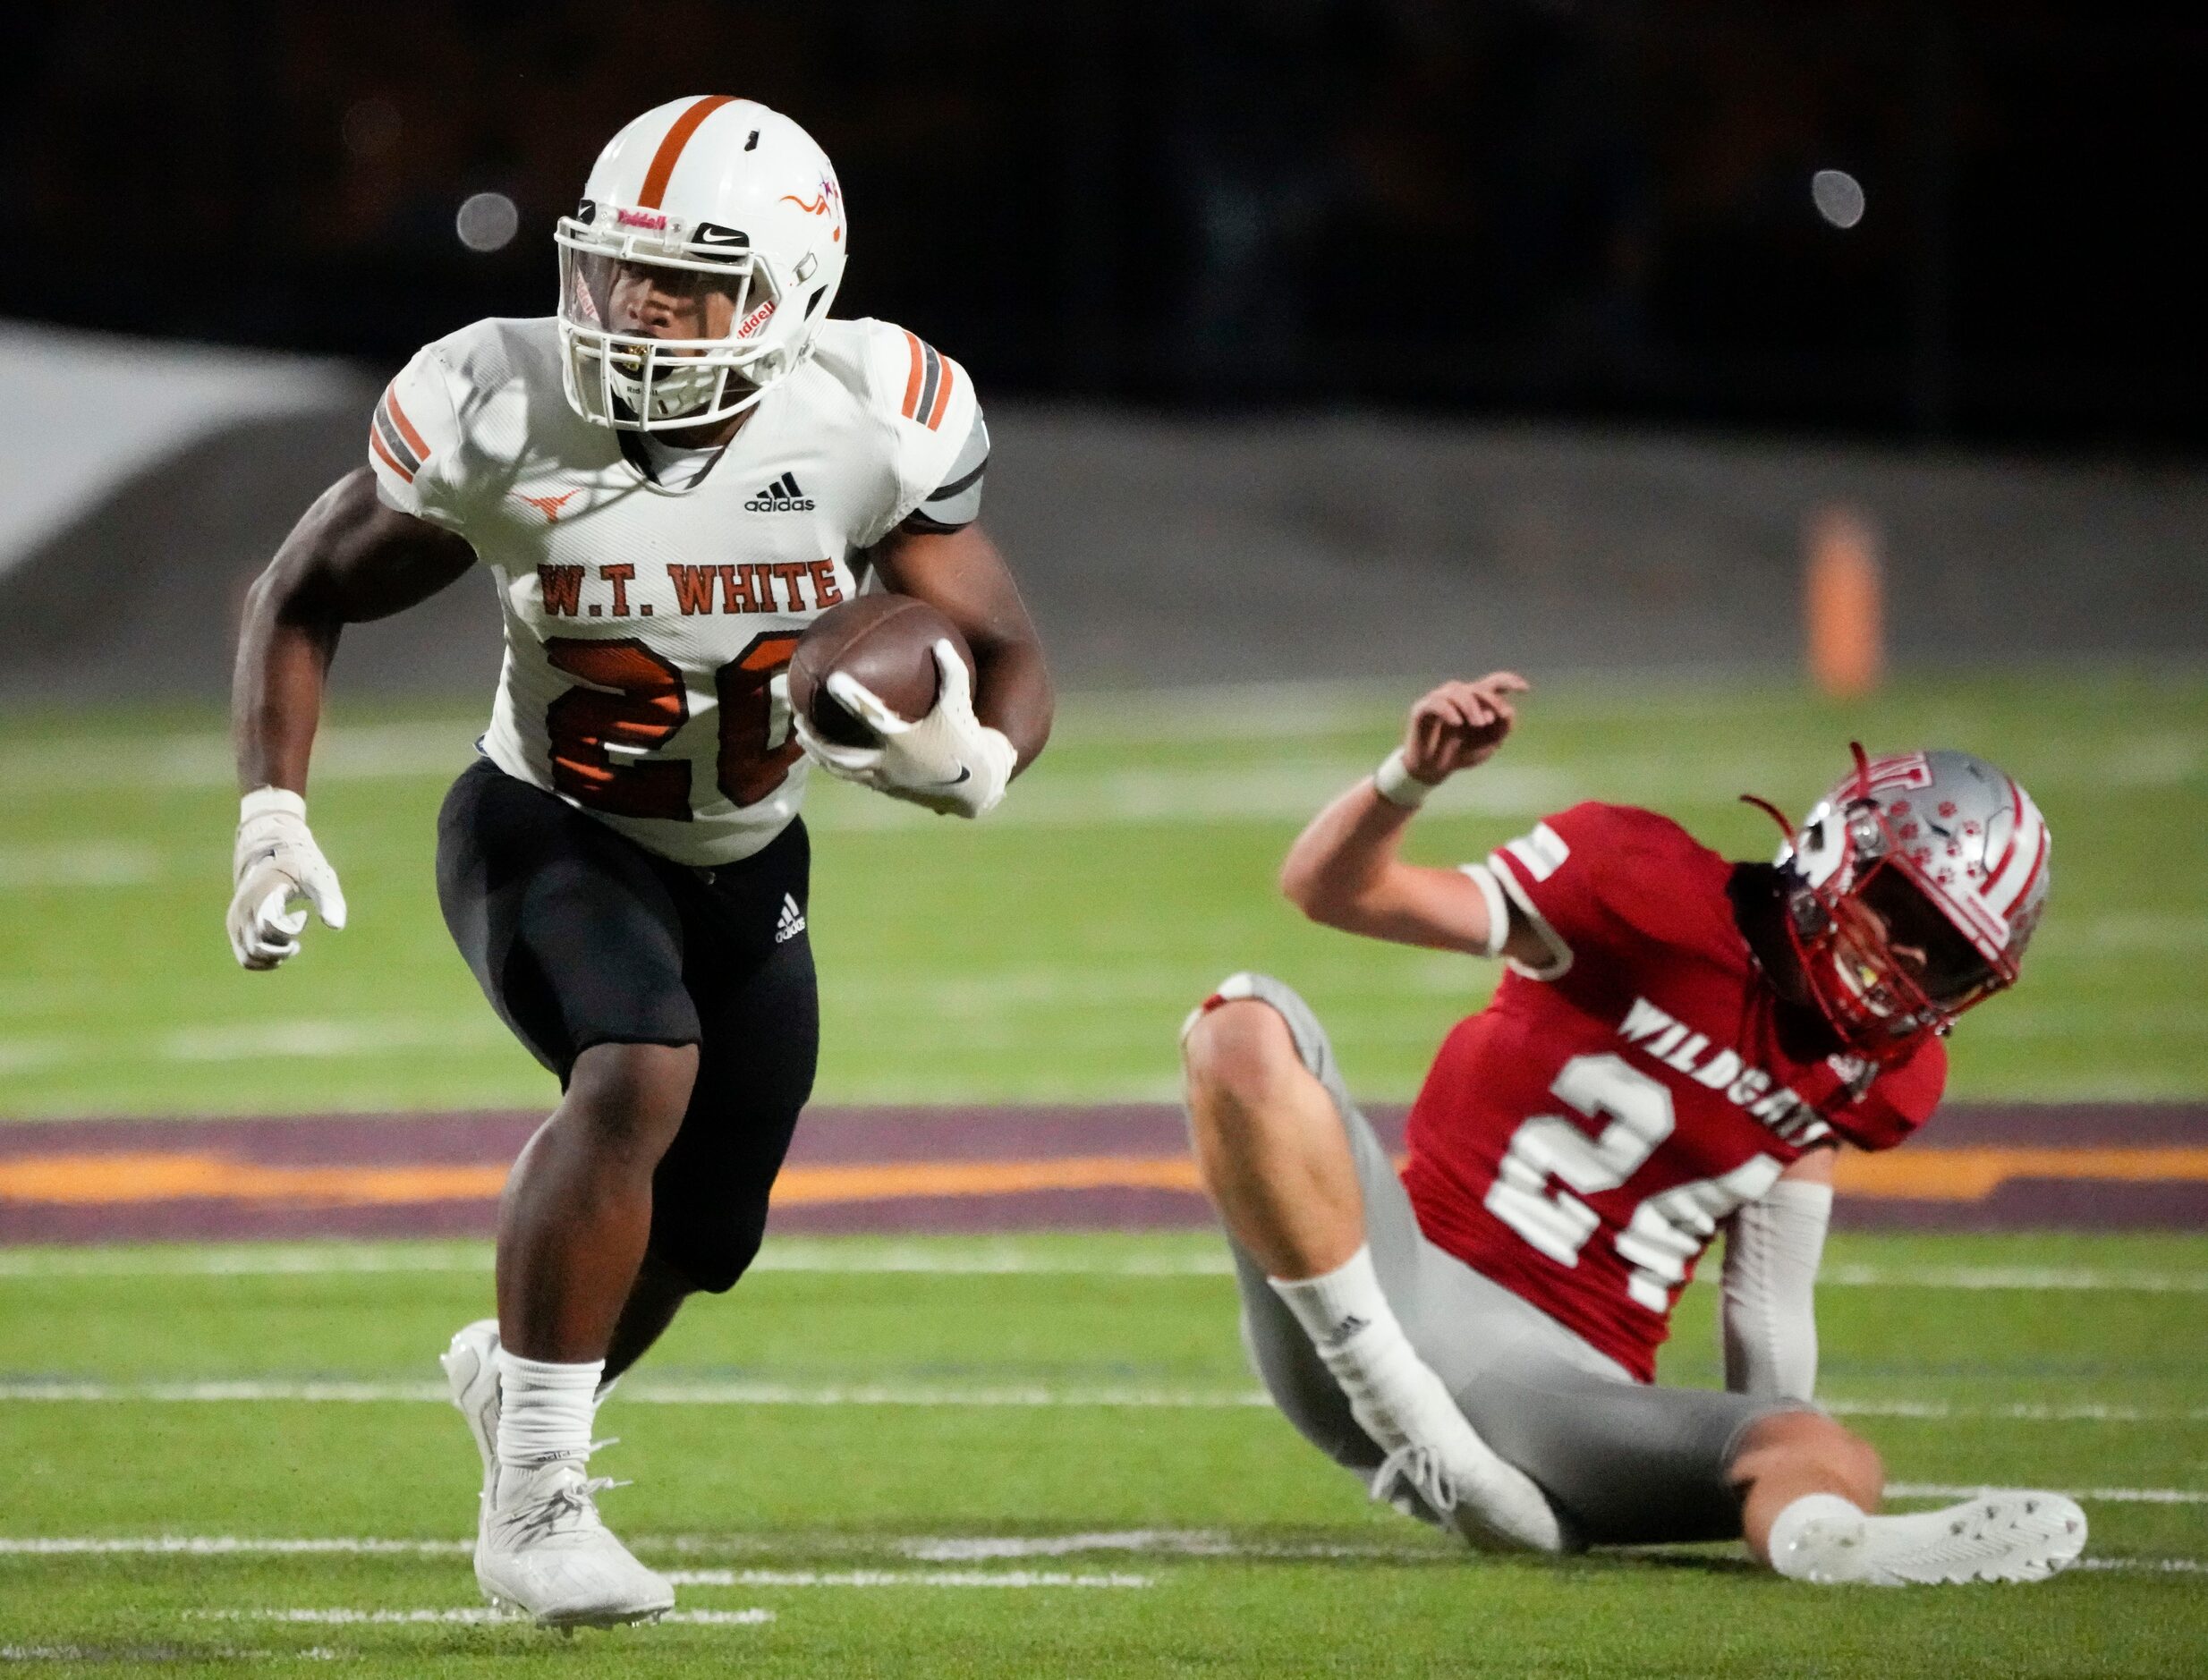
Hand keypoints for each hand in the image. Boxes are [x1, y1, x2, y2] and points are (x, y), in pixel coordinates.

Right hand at [227, 788, 346, 969]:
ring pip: (250, 957)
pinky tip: (282, 947)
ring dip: (274, 956)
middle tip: (298, 927)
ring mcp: (235, 921)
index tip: (303, 914)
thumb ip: (328, 898)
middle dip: (283, 946)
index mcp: (261, 896)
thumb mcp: (317, 875)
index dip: (291, 928)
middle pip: (260, 948)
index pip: (269, 928)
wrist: (270, 849)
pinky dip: (264, 960)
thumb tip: (337, 926)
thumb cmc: (298, 862)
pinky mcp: (235, 928)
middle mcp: (242, 910)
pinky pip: (245, 958)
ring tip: (290, 941)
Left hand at [792, 640, 1016, 817]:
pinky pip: (856, 777)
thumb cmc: (966, 739)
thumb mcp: (961, 703)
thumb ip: (952, 671)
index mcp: (902, 739)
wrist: (975, 786)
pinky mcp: (888, 790)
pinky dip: (839, 766)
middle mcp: (887, 763)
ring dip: (820, 756)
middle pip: (839, 755)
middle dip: (814, 739)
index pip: (870, 716)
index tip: (831, 679)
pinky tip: (833, 753)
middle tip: (797, 719)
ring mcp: (884, 780)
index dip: (850, 697)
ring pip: (842, 771)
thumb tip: (940, 641)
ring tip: (804, 741)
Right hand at [1399, 673, 1529, 785]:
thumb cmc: (1462, 752)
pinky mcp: (1422, 709)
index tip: (1525, 690)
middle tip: (1491, 721)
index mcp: (1476, 701)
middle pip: (1478, 688)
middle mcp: (1458, 695)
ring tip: (1478, 724)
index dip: (1510, 681)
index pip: (1494, 683)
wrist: (1435, 769)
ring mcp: (1439, 699)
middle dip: (1490, 702)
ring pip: (1457, 691)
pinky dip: (1449, 711)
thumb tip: (1507, 711)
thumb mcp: (1489, 744)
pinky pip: (1437, 703)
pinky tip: (1457, 723)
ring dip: (1471, 706)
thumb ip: (1502, 729)